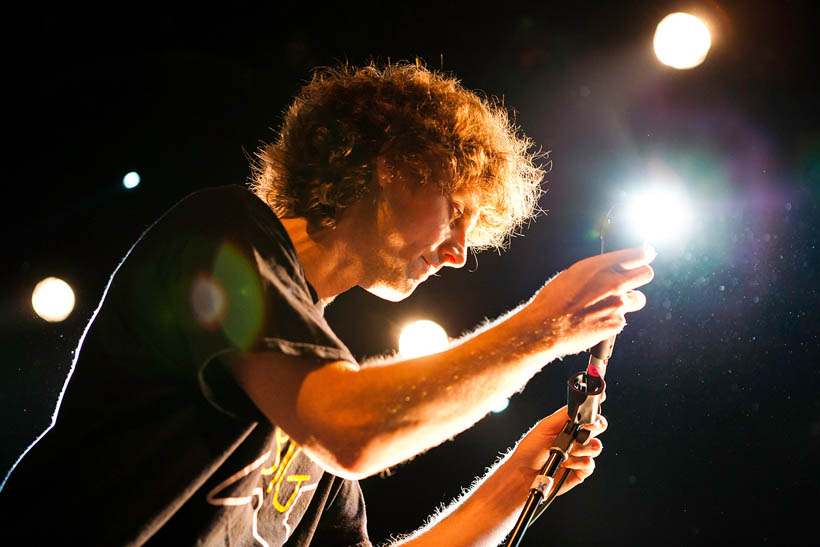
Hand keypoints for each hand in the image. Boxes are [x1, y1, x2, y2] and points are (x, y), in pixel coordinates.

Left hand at [507, 405, 607, 498]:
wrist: (524, 474)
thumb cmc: (530, 449)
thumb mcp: (545, 426)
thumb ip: (563, 416)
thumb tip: (578, 408)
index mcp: (568, 427)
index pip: (588, 416)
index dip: (593, 415)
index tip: (591, 417)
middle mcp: (576, 440)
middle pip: (598, 428)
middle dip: (595, 428)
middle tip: (582, 433)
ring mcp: (579, 455)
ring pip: (595, 447)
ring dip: (580, 449)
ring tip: (565, 453)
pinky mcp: (580, 472)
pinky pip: (590, 464)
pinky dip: (578, 463)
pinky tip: (567, 465)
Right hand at [521, 246, 655, 357]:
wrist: (546, 327)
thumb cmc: (553, 301)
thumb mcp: (572, 274)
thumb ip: (596, 271)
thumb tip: (607, 270)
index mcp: (601, 266)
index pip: (638, 254)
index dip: (644, 255)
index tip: (646, 256)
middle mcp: (614, 282)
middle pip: (646, 273)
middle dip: (641, 275)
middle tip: (631, 280)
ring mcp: (618, 304)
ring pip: (639, 299)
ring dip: (629, 300)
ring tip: (610, 305)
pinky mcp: (617, 323)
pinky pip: (623, 319)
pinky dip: (613, 319)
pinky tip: (597, 320)